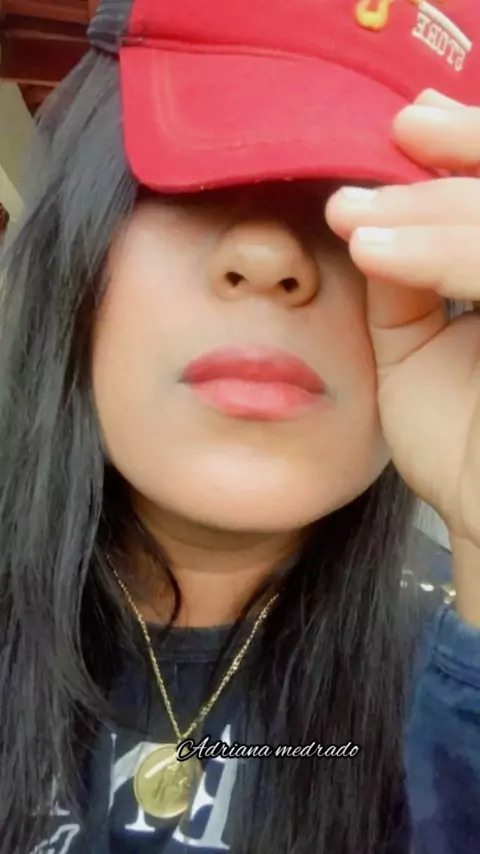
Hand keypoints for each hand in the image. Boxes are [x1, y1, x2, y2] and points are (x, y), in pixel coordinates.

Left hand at [325, 89, 479, 549]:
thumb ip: (402, 280)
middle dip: (469, 147)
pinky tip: (378, 251)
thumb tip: (370, 211)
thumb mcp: (415, 345)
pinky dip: (444, 252)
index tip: (407, 127)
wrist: (479, 519)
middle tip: (403, 128)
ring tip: (356, 215)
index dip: (472, 146)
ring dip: (437, 204)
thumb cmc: (457, 440)